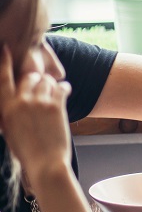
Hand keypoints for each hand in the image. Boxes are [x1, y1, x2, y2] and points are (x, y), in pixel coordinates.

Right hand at [0, 46, 72, 185]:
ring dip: (51, 84)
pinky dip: (64, 87)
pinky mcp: (57, 106)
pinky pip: (61, 87)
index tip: (5, 47)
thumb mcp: (10, 129)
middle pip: (30, 76)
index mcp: (6, 107)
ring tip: (54, 93)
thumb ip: (12, 110)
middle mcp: (21, 101)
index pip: (2, 78)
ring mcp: (39, 102)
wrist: (45, 163)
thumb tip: (18, 98)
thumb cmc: (27, 150)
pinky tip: (64, 90)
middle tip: (43, 86)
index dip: (3, 61)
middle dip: (37, 79)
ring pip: (47, 81)